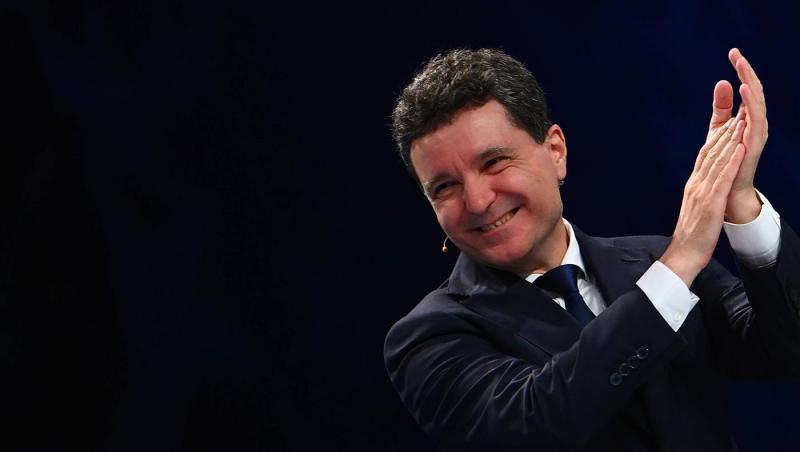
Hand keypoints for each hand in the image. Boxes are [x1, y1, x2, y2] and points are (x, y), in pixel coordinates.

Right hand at [661, 118, 745, 285]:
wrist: (683, 254)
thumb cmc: (692, 235)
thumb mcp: (697, 208)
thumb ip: (701, 192)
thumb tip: (707, 183)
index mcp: (694, 185)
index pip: (705, 156)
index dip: (717, 138)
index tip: (729, 122)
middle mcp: (696, 184)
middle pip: (711, 153)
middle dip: (725, 132)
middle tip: (738, 113)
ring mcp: (702, 193)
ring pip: (717, 162)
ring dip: (730, 141)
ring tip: (741, 122)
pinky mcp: (710, 204)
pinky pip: (722, 180)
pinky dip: (731, 163)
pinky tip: (739, 150)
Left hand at [707, 48, 767, 222]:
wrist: (726, 190)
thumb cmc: (725, 159)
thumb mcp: (720, 128)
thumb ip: (722, 106)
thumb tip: (722, 80)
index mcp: (749, 117)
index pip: (748, 88)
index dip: (742, 70)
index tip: (732, 51)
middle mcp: (756, 124)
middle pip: (755, 93)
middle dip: (747, 73)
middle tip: (737, 54)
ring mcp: (756, 136)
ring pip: (758, 106)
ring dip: (751, 88)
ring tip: (743, 70)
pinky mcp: (752, 148)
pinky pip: (754, 127)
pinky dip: (751, 111)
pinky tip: (744, 99)